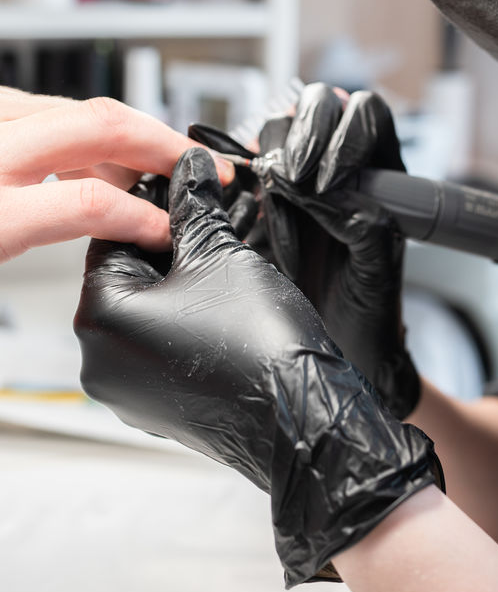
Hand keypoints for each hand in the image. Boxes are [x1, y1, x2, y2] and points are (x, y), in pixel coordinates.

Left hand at [0, 87, 233, 263]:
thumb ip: (49, 243)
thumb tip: (113, 238)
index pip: (92, 201)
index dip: (146, 217)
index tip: (166, 233)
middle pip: (102, 124)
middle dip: (165, 145)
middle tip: (200, 167)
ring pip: (81, 106)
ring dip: (131, 135)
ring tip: (156, 169)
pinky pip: (51, 105)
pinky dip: (88, 128)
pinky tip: (98, 160)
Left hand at [74, 147, 441, 587]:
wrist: (304, 421)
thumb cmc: (261, 347)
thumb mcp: (223, 253)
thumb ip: (195, 204)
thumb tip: (188, 170)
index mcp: (101, 316)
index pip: (112, 231)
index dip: (154, 199)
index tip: (184, 179)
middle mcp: (100, 358)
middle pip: (129, 270)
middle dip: (172, 238)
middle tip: (212, 211)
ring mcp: (127, 387)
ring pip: (149, 307)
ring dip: (184, 275)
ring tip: (227, 252)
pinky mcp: (156, 404)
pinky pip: (163, 342)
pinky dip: (189, 314)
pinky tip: (227, 298)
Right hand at [253, 84, 420, 419]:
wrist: (341, 360)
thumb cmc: (370, 320)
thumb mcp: (377, 275)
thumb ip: (366, 228)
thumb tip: (336, 195)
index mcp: (382, 178)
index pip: (367, 115)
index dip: (345, 134)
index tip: (327, 179)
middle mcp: (343, 171)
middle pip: (320, 109)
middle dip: (304, 134)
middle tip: (292, 176)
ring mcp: (304, 184)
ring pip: (282, 132)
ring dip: (274, 154)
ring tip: (270, 190)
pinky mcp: (268, 205)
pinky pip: (251, 171)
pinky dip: (245, 178)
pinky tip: (246, 203)